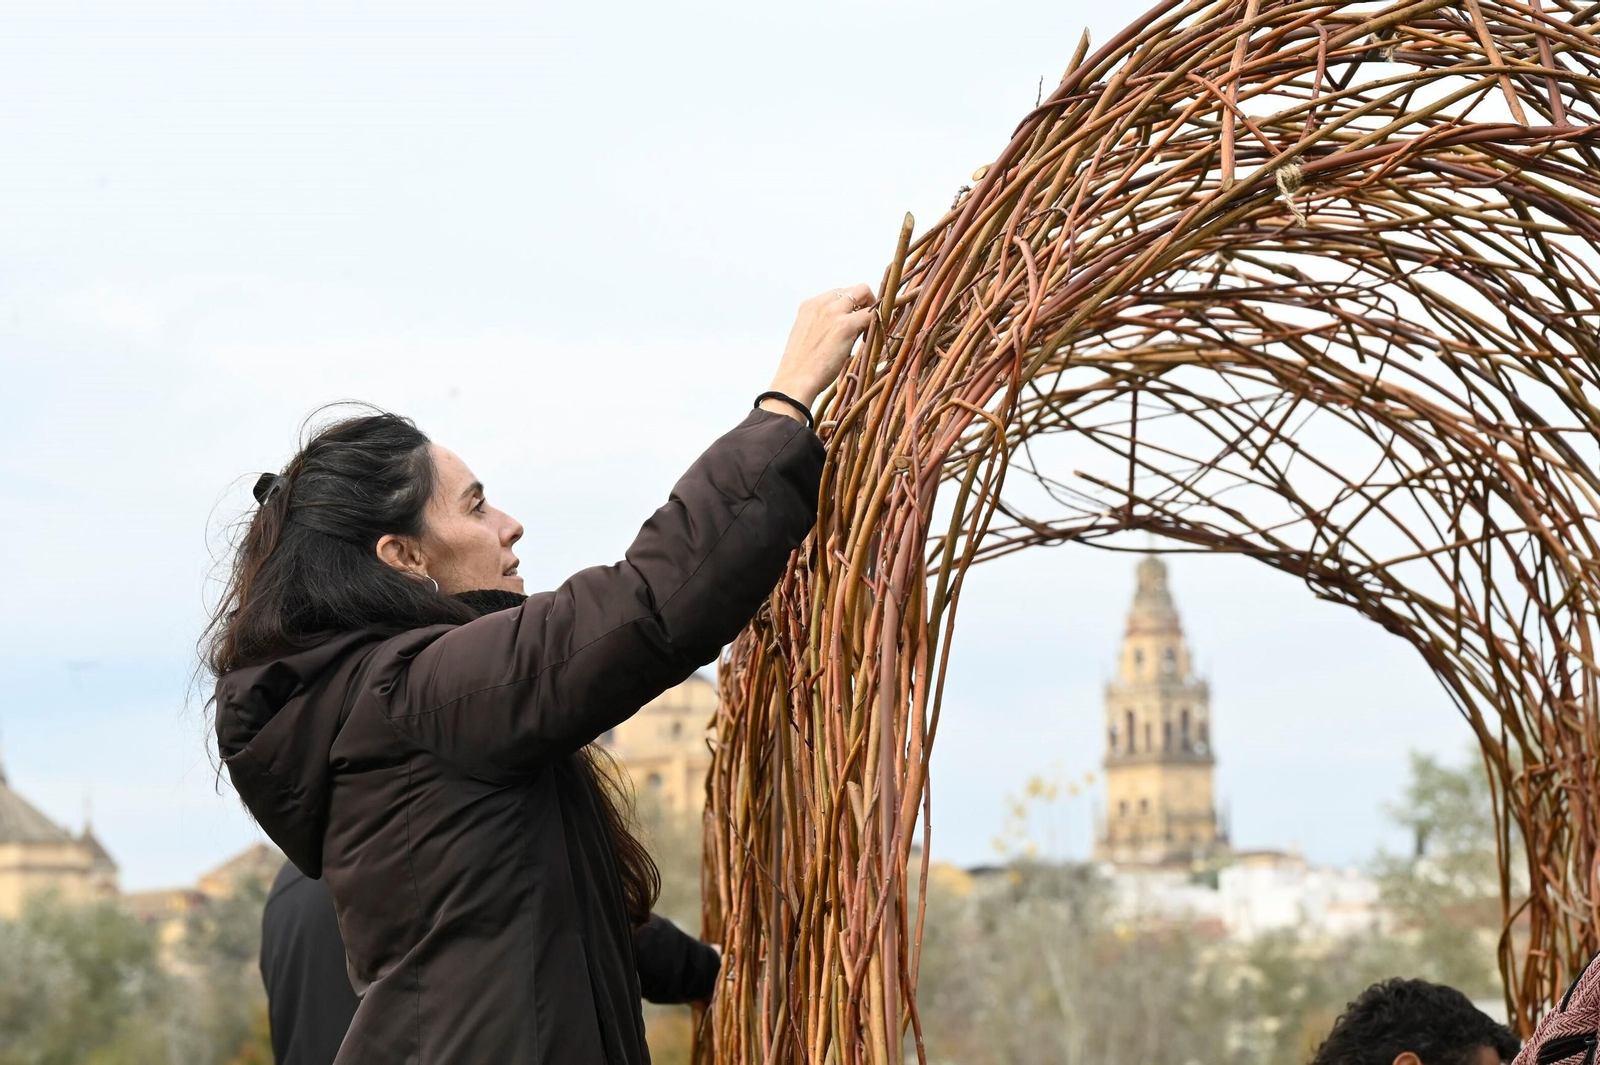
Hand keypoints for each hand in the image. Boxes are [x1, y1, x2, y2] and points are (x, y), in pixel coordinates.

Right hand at [763, 285, 876, 417]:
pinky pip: (871, 313)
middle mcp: (821, 303)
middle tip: (864, 324)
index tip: (851, 322)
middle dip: (864, 302)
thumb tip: (840, 327)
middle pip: (853, 288)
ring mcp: (833, 312)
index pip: (837, 294)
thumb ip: (821, 325)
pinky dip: (876, 322)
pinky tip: (867, 339)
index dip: (849, 306)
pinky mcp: (846, 325)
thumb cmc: (801, 366)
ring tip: (865, 332)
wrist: (796, 380)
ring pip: (864, 292)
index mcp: (809, 305)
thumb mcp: (807, 335)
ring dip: (871, 308)